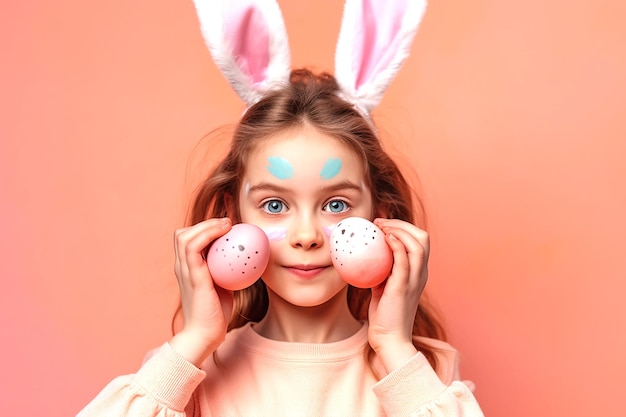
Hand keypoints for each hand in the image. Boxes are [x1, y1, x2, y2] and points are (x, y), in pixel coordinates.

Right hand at [169, 217, 233, 365]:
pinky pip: (193, 247)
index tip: (226, 227)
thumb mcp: (222, 285)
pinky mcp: (193, 276)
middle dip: (204, 223)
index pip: (188, 240)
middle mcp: (182, 267)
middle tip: (227, 224)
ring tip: (226, 225)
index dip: (204, 229)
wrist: (205, 334)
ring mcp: (185, 271)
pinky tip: (225, 232)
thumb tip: (245, 258)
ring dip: (206, 225)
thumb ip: (225, 271)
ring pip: (185, 236)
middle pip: (182, 234)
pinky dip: (207, 234)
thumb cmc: (215, 313)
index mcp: (187, 268)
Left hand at [368, 218, 428, 372]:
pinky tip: (384, 238)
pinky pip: (404, 260)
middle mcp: (421, 274)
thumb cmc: (384, 314)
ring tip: (380, 228)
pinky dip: (396, 245)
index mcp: (419, 272)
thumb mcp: (383, 286)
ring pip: (417, 245)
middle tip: (379, 223)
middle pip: (423, 237)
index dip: (403, 227)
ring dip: (398, 230)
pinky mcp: (404, 287)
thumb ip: (382, 270)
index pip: (420, 240)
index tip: (381, 224)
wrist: (389, 338)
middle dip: (402, 224)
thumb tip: (364, 253)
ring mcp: (415, 280)